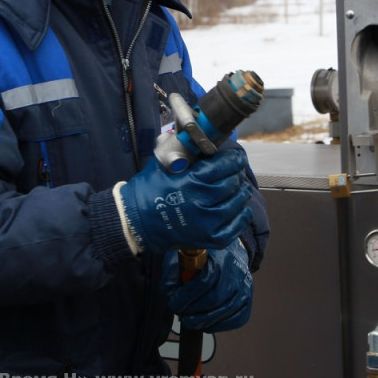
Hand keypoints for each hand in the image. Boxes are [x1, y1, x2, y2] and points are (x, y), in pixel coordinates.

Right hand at [118, 148, 250, 253]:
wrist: (135, 222)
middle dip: (237, 174)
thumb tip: (195, 139)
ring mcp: (207, 223)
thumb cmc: (147, 190)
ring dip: (241, 193)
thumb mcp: (162, 164)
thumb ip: (180, 151)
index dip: (233, 160)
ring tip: (242, 187)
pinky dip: (241, 217)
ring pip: (236, 204)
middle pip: (231, 184)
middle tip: (237, 171)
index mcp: (191, 181)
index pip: (222, 166)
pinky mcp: (208, 238)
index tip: (237, 157)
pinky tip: (242, 209)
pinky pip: (234, 228)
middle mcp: (202, 202)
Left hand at [161, 241, 252, 331]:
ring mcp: (244, 286)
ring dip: (204, 321)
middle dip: (194, 312)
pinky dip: (220, 326)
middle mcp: (234, 271)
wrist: (230, 251)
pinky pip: (238, 319)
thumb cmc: (203, 254)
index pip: (203, 281)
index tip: (174, 304)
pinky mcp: (248, 298)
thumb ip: (173, 272)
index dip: (186, 297)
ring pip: (226, 311)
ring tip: (190, 321)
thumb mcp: (183, 254)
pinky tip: (207, 324)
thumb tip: (170, 294)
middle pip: (214, 299)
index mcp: (218, 257)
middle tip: (182, 315)